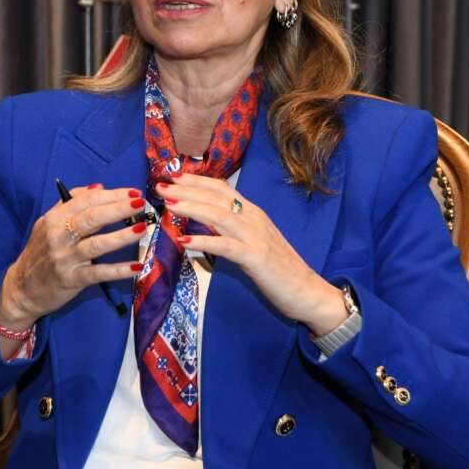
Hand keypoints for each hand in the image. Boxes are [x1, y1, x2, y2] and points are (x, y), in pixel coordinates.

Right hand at [0, 185, 145, 333]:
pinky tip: (136, 265)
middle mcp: (58, 236)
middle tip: (141, 204)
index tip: (133, 193)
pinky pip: (98, 273)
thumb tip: (99, 186)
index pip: (86, 201)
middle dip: (118, 209)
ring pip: (97, 244)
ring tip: (142, 228)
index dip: (111, 195)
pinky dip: (118, 270)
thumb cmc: (39, 253)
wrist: (22, 289)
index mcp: (54, 219)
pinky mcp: (72, 280)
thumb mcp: (47, 224)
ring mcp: (65, 258)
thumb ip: (71, 203)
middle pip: (92, 218)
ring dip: (122, 236)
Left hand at [155, 173, 349, 335]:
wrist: (308, 291)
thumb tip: (203, 221)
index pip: (221, 188)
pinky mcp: (255, 258)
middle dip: (186, 190)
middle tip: (161, 186)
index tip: (174, 176)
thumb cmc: (279, 268)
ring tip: (168, 204)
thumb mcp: (253, 241)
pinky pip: (225, 246)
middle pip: (215, 197)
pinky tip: (184, 240)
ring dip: (190, 207)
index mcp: (253, 212)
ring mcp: (255, 236)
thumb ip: (231, 229)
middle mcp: (253, 218)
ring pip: (218, 215)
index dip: (196, 180)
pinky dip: (203, 241)